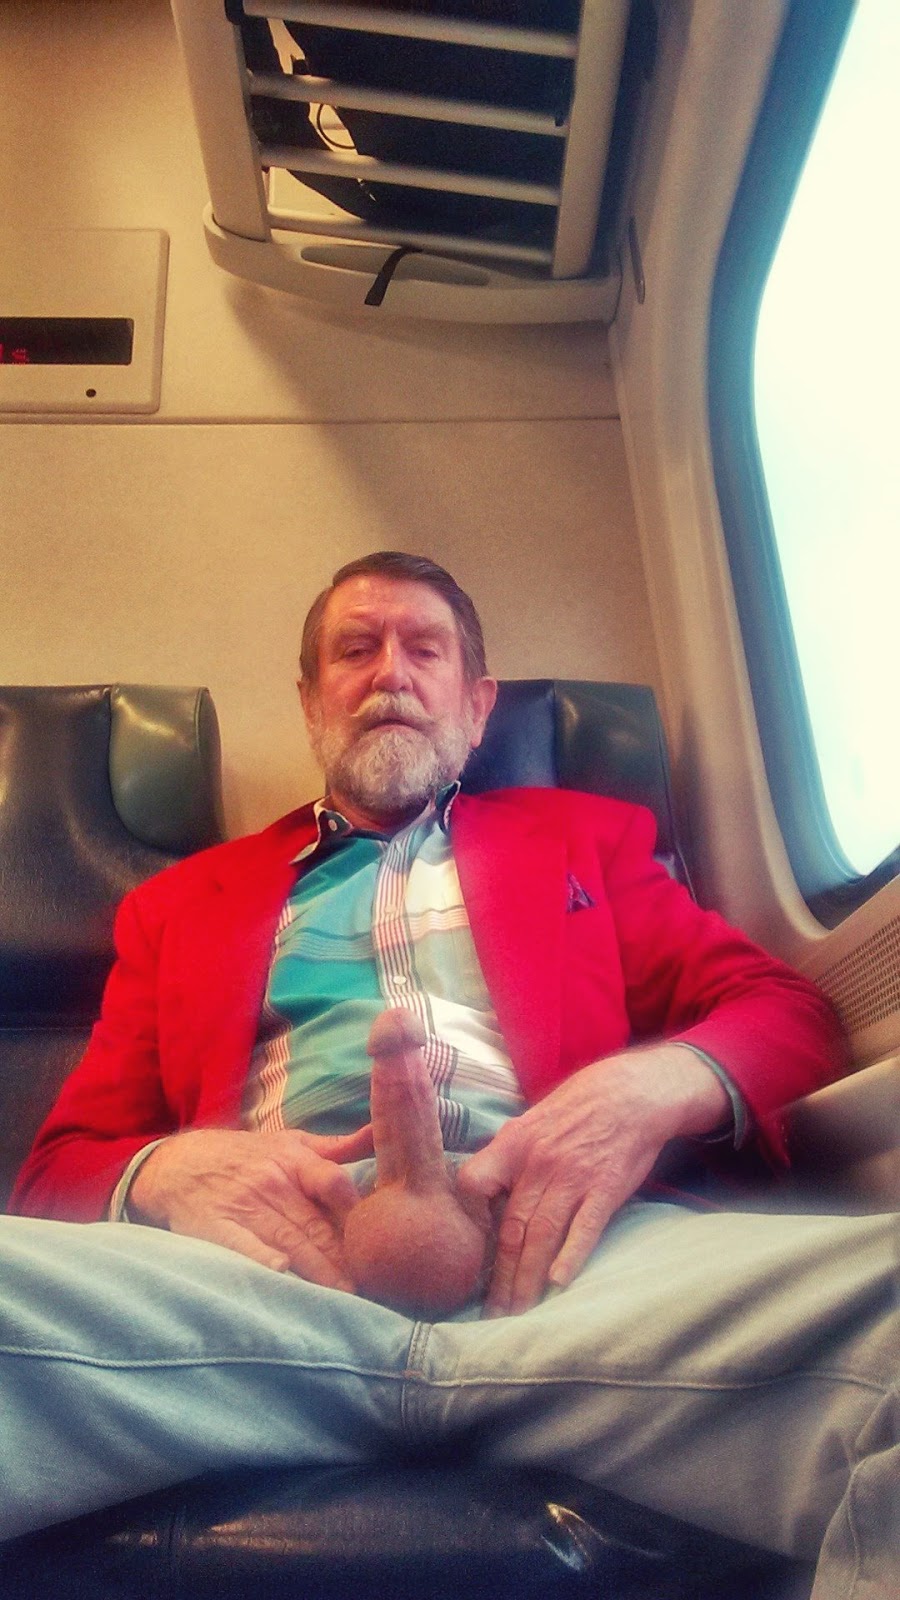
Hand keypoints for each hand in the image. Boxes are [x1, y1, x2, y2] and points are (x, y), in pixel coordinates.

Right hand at [128, 1124, 373, 1288]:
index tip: (379, 1239)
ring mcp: (243, 1205)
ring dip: (317, 1269)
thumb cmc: (247, 1156)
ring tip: (343, 1293)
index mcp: (293, 1160)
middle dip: (343, 1255)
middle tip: (370, 1283)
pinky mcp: (217, 1226)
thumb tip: (380, 1135)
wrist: (178, 1163)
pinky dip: (261, 1257)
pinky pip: (243, 1245)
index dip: (357, 1213)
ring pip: (288, 1240)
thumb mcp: (289, 1142)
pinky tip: (282, 1272)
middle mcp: (271, 1182)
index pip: (334, 1184)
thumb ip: (335, 1146)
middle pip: (315, 1222)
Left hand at [456, 1045, 728, 1316]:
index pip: (472, 1183)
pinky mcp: (605, 1188)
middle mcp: (538, 1163)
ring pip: (542, 1236)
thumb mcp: (531, 1122)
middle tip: (493, 1315)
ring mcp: (572, 1176)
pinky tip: (560, 1284)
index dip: (468, 1219)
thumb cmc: (576, 1110)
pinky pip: (585, 1227)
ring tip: (520, 1313)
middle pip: (510, 1227)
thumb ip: (506, 1157)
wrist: (630, 1093)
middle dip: (500, 1277)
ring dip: (529, 1280)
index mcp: (513, 1144)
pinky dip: (572, 1255)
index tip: (471, 1253)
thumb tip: (482, 1192)